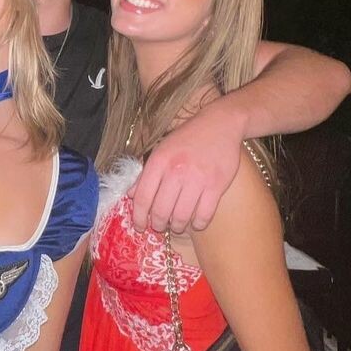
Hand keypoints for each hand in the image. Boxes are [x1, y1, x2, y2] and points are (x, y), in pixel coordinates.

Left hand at [129, 104, 243, 232]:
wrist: (220, 124)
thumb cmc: (187, 138)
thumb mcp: (161, 150)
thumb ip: (145, 173)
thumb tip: (130, 195)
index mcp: (159, 161)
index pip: (142, 197)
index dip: (139, 217)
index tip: (140, 226)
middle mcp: (176, 171)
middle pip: (161, 211)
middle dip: (158, 224)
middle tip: (160, 226)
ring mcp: (198, 179)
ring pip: (182, 216)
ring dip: (177, 226)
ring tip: (177, 225)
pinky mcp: (217, 185)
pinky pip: (204, 215)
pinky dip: (198, 224)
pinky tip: (195, 222)